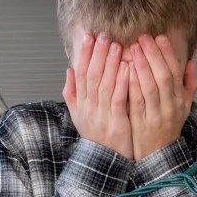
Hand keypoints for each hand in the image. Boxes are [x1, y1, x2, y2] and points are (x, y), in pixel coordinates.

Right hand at [62, 32, 132, 159]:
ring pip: (104, 85)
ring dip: (110, 64)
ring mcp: (101, 115)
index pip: (79, 74)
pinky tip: (127, 67)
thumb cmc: (95, 135)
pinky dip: (121, 82)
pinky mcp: (116, 122)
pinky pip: (118, 99)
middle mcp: (88, 107)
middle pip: (91, 76)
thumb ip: (72, 93)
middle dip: (96, 54)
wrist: (103, 161)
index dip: (83, 54)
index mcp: (80, 103)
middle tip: (103, 35)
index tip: (87, 36)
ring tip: (116, 45)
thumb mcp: (78, 114)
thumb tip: (69, 70)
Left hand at [128, 34, 196, 161]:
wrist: (159, 155)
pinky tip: (125, 69)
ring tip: (133, 48)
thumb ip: (188, 84)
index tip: (159, 37)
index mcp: (179, 99)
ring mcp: (155, 115)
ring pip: (150, 87)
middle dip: (153, 55)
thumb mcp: (184, 106)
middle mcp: (169, 106)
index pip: (175, 72)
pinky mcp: (141, 123)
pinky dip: (132, 84)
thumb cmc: (169, 127)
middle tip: (143, 37)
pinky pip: (137, 101)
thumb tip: (191, 61)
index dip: (168, 53)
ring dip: (142, 65)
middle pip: (163, 76)